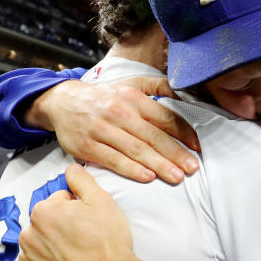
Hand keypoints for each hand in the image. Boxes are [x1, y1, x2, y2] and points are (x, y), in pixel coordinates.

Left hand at [18, 164, 142, 260]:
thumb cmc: (108, 242)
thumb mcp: (102, 200)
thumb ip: (81, 179)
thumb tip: (71, 168)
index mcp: (42, 212)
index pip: (57, 202)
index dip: (75, 210)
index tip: (88, 222)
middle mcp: (28, 236)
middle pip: (46, 225)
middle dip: (61, 229)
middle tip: (85, 239)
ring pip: (40, 248)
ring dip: (53, 249)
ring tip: (77, 257)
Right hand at [23, 79, 199, 184]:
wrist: (63, 102)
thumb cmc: (104, 97)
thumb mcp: (130, 83)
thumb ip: (158, 86)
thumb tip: (183, 91)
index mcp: (133, 98)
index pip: (164, 116)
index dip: (183, 132)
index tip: (197, 147)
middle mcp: (119, 113)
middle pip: (152, 136)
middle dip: (175, 153)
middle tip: (192, 168)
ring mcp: (102, 130)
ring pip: (135, 150)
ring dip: (158, 165)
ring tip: (176, 176)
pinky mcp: (88, 146)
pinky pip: (113, 160)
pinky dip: (131, 169)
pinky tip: (147, 177)